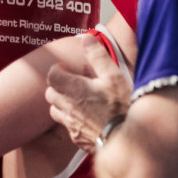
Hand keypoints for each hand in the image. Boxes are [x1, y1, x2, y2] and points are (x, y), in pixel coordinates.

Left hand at [46, 34, 130, 153]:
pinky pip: (66, 127)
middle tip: (72, 83)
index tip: (68, 68)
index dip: (57, 69)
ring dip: (61, 104)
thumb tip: (86, 38)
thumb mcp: (114, 76)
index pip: (52, 75)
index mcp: (75, 89)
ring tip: (76, 100)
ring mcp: (71, 124)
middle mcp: (68, 107)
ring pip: (55, 111)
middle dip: (58, 86)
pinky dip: (71, 120)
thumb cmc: (122, 106)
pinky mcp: (77, 139)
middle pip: (50, 94)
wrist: (127, 139)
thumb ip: (98, 56)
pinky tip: (85, 118)